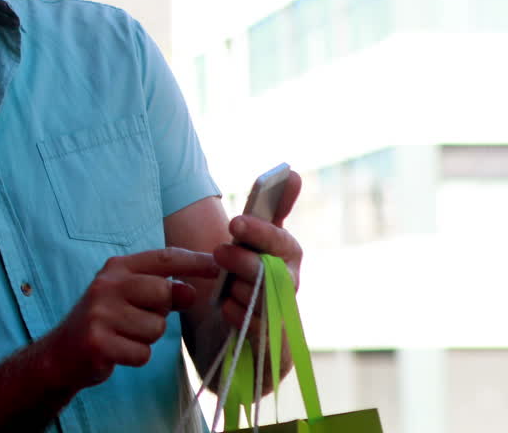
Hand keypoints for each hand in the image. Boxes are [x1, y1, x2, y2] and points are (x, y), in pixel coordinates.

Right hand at [47, 248, 220, 389]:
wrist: (61, 353)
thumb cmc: (103, 322)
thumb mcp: (129, 299)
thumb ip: (159, 292)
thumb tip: (191, 293)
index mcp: (116, 269)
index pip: (163, 259)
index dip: (194, 261)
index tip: (218, 265)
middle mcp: (106, 285)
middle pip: (163, 292)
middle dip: (162, 312)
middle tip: (140, 319)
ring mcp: (100, 313)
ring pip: (155, 328)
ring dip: (147, 339)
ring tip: (124, 336)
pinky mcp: (98, 341)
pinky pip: (142, 353)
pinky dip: (136, 357)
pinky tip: (117, 352)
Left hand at [214, 170, 303, 332]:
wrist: (243, 319)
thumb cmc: (250, 270)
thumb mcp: (256, 238)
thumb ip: (272, 207)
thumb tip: (290, 172)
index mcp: (287, 256)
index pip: (281, 241)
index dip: (260, 232)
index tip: (234, 222)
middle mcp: (288, 283)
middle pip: (272, 271)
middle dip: (244, 261)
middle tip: (219, 252)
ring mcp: (280, 311)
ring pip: (260, 298)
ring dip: (238, 288)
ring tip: (223, 283)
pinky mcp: (269, 338)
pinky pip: (251, 325)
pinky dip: (234, 312)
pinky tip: (224, 306)